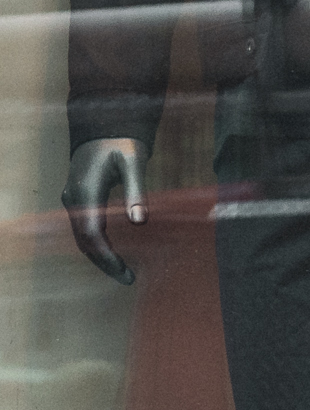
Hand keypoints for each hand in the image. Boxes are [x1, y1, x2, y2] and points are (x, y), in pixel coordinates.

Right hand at [63, 137, 148, 283]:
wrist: (103, 130)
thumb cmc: (121, 145)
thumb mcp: (134, 163)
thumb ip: (136, 192)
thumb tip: (139, 222)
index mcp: (86, 191)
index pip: (91, 233)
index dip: (106, 256)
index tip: (124, 272)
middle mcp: (73, 199)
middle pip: (84, 240)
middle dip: (104, 262)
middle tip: (128, 279)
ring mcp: (72, 200)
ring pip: (81, 237)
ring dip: (99, 256)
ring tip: (123, 272)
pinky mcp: (77, 201)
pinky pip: (83, 229)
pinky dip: (97, 245)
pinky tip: (114, 254)